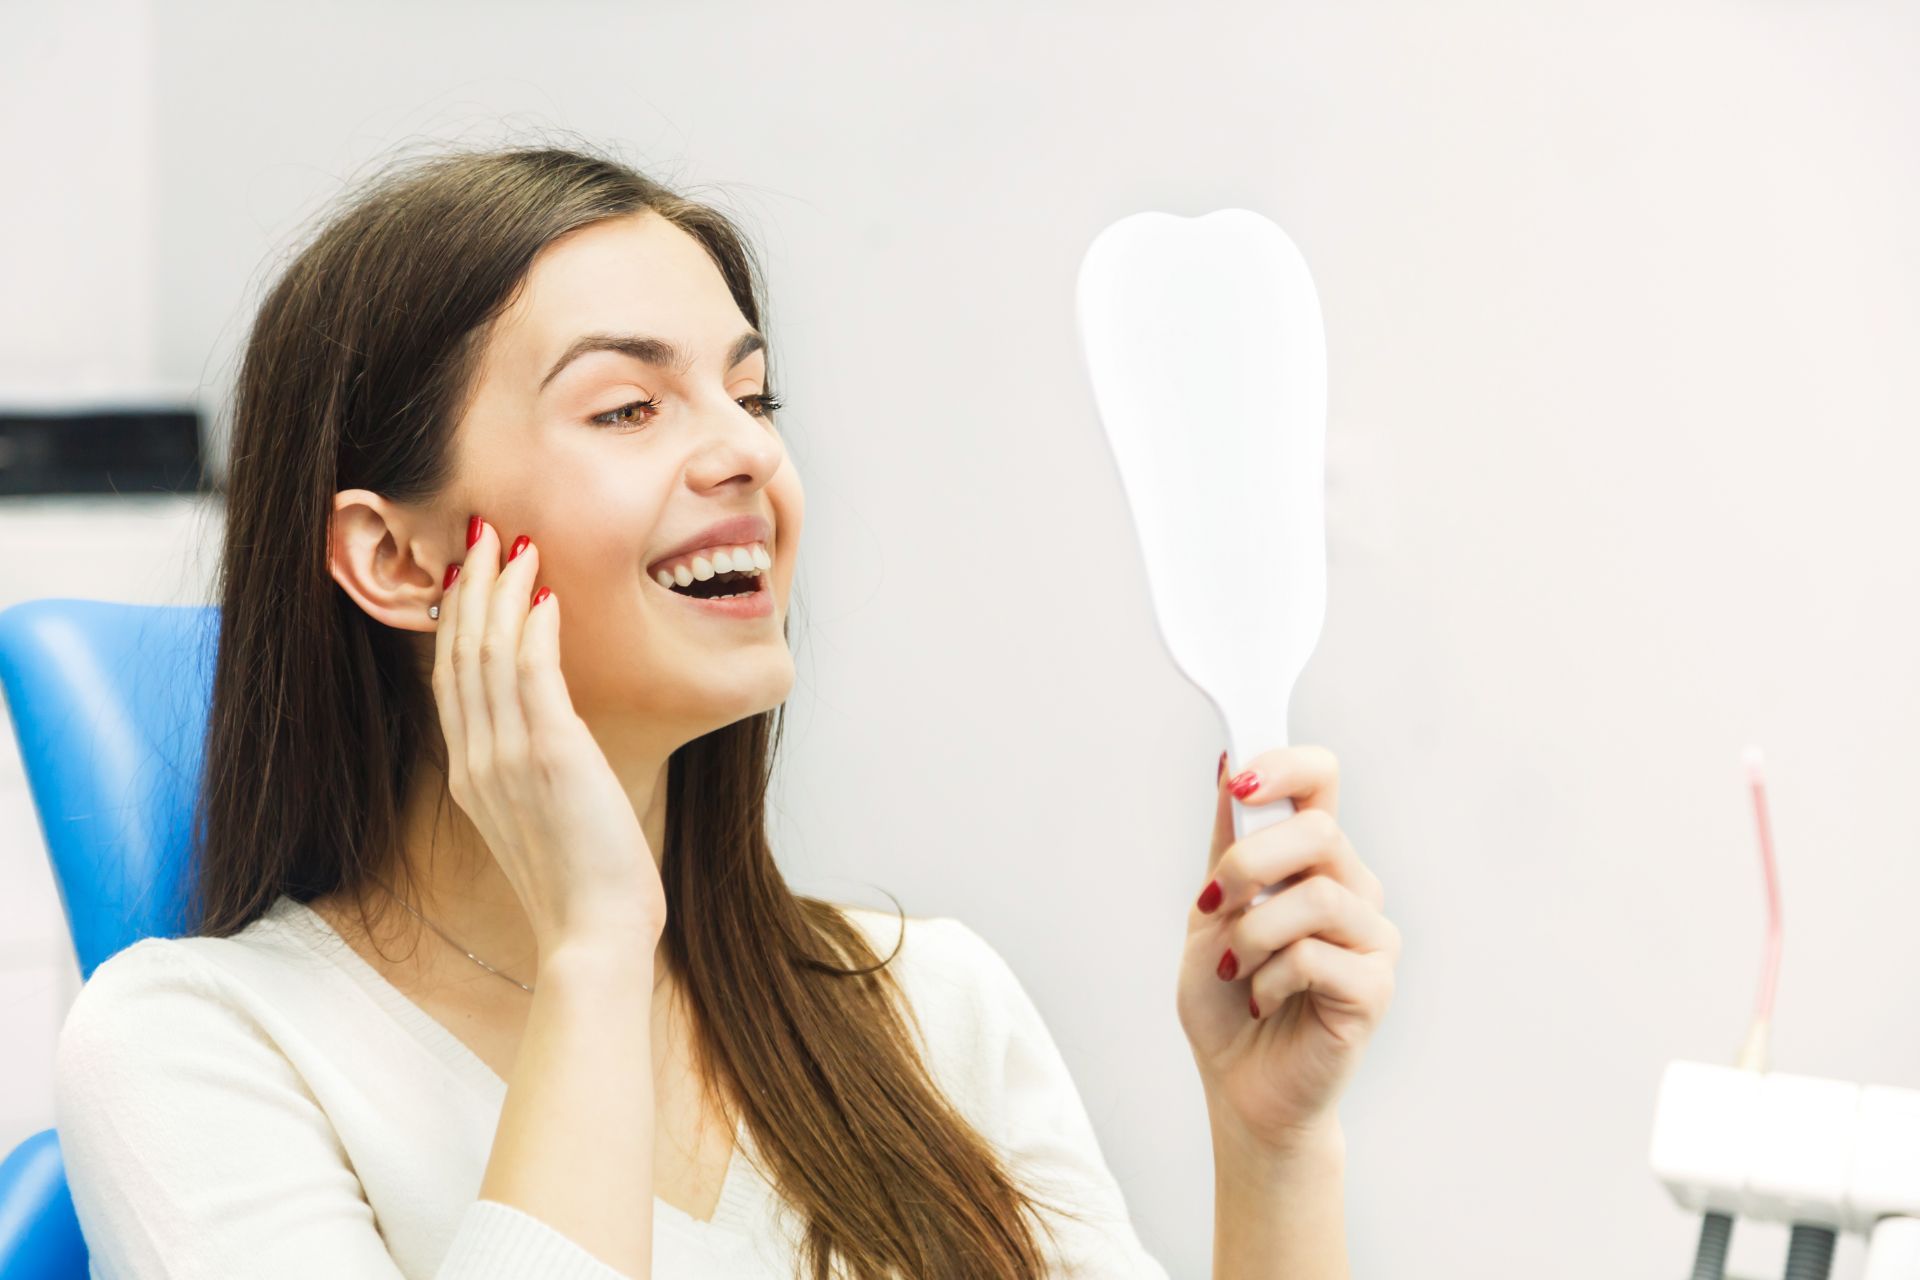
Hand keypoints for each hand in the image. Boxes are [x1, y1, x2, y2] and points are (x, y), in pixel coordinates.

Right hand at [432, 515, 667, 956]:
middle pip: (460, 654)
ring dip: (502, 591)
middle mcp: (477, 761)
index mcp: (472, 776)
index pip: (452, 679)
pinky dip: (535, 628)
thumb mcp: (545, 820)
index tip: (471, 572)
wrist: (594, 936)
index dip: (458, 619)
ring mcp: (506, 758)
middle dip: (472, 587)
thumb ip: (534, 773)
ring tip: (516, 543)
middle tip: (485, 533)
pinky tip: (546, 593)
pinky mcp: (549, 756)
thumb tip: (554, 738)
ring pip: (490, 654)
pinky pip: (532, 675)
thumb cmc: (584, 886)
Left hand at [1177, 746, 1398, 1156]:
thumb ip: (1227, 844)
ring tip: (1232, 968)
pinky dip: (1269, 978)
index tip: (1241, 781)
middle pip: (1319, 831)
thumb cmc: (1226, 999)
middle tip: (1211, 905)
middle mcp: (1352, 887)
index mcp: (1313, 860)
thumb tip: (1229, 766)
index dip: (1287, 765)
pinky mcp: (1375, 987)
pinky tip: (1261, 999)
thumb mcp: (1209, 911)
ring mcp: (1371, 937)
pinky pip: (1316, 957)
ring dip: (1252, 934)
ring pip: (1317, 896)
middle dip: (1249, 862)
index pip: (1323, 780)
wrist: (1239, 1084)